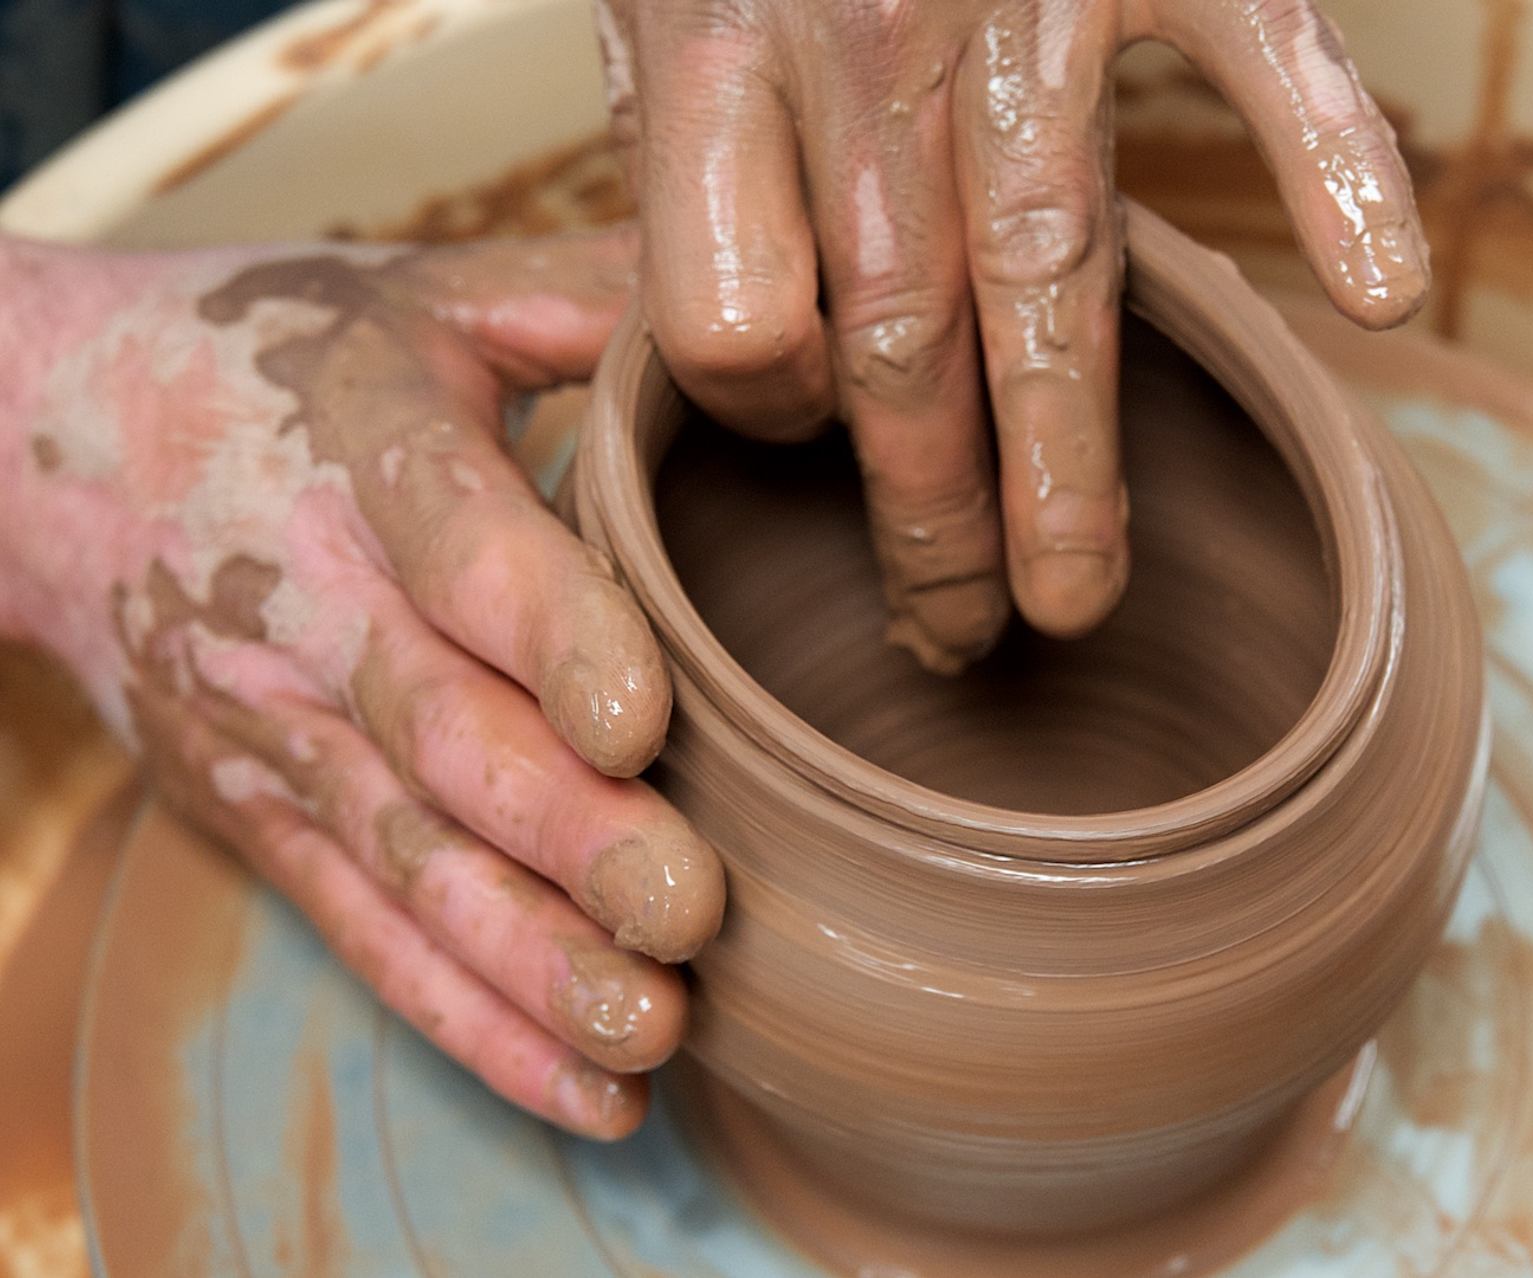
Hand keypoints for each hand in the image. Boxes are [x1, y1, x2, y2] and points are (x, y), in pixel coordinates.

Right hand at [0, 230, 720, 1138]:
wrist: (38, 440)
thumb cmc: (273, 356)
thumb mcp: (425, 294)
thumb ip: (585, 296)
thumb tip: (761, 309)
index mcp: (367, 458)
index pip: (464, 554)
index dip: (553, 637)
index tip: (644, 721)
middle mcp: (315, 612)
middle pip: (443, 742)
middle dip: (567, 838)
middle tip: (689, 912)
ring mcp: (281, 736)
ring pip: (411, 867)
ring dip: (529, 964)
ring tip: (649, 1034)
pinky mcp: (268, 819)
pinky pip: (372, 936)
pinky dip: (474, 1024)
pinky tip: (590, 1093)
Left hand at [595, 0, 1426, 670]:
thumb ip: (688, 139)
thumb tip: (727, 325)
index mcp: (713, 46)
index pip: (728, 324)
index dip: (760, 405)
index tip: (801, 428)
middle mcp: (864, 39)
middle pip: (895, 351)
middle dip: (927, 523)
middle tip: (956, 639)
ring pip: (1054, 280)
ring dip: (1072, 464)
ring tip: (1077, 599)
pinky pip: (1273, 63)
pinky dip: (1339, 168)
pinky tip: (1380, 292)